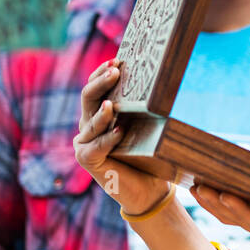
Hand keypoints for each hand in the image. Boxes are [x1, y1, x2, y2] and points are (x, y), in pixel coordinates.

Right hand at [73, 59, 169, 212]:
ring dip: (102, 112)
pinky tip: (119, 131)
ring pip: (91, 122)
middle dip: (100, 83)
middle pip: (88, 98)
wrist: (148, 190)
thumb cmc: (150, 156)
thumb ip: (144, 109)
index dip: (102, 73)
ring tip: (111, 103)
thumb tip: (163, 78)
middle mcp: (89, 126)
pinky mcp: (88, 160)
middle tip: (115, 70)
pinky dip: (108, 139)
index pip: (96, 89)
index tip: (117, 59)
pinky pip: (96, 146)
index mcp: (101, 114)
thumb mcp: (148, 127)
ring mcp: (85, 143)